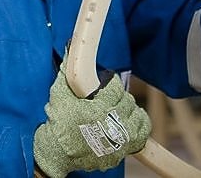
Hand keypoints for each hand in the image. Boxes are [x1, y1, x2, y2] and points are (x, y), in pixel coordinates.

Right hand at [32, 63, 149, 176]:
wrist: (58, 153)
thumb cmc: (58, 124)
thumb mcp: (59, 95)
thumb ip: (67, 72)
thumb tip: (69, 48)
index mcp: (98, 108)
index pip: (115, 86)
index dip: (109, 83)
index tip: (103, 84)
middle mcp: (112, 123)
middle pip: (127, 100)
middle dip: (117, 97)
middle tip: (107, 99)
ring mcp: (120, 138)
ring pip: (137, 113)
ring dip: (128, 110)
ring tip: (116, 110)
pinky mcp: (123, 149)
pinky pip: (142, 131)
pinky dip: (137, 124)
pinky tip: (127, 121)